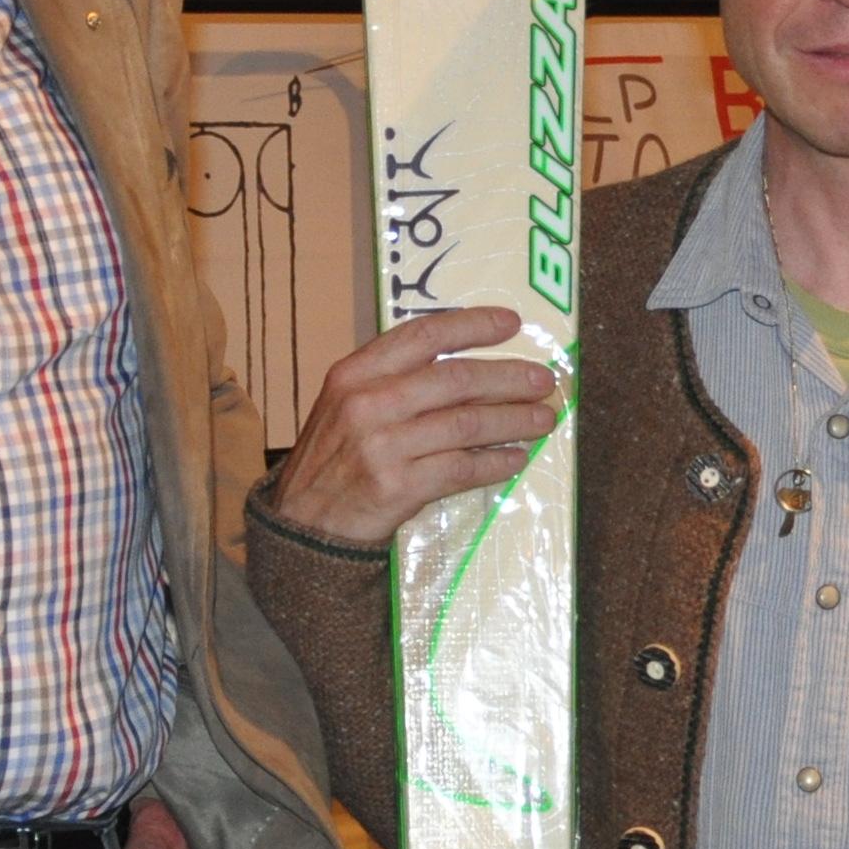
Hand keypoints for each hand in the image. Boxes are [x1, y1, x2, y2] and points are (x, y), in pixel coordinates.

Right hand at [262, 307, 564, 546]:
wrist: (304, 524)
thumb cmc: (334, 459)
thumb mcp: (346, 405)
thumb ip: (394, 380)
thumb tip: (469, 364)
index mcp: (355, 373)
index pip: (423, 336)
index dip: (472, 325)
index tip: (512, 323)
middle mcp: (367, 403)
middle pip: (455, 379)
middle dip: (509, 378)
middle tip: (544, 381)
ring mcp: (382, 446)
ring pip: (466, 425)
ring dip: (514, 421)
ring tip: (543, 419)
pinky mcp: (397, 487)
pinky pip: (461, 469)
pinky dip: (495, 463)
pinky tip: (516, 459)